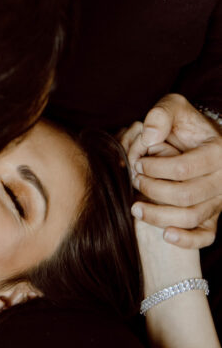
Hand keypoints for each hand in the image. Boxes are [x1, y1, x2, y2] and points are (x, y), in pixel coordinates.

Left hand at [124, 93, 221, 248]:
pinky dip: (186, 239)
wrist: (199, 141)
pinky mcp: (213, 217)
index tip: (138, 163)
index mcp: (217, 152)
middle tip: (134, 182)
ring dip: (159, 216)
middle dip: (153, 190)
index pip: (183, 168)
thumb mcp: (174, 108)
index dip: (155, 168)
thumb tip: (149, 137)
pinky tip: (165, 234)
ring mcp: (218, 200)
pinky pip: (206, 236)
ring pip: (191, 217)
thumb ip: (161, 114)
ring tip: (135, 208)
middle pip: (186, 195)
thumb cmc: (184, 126)